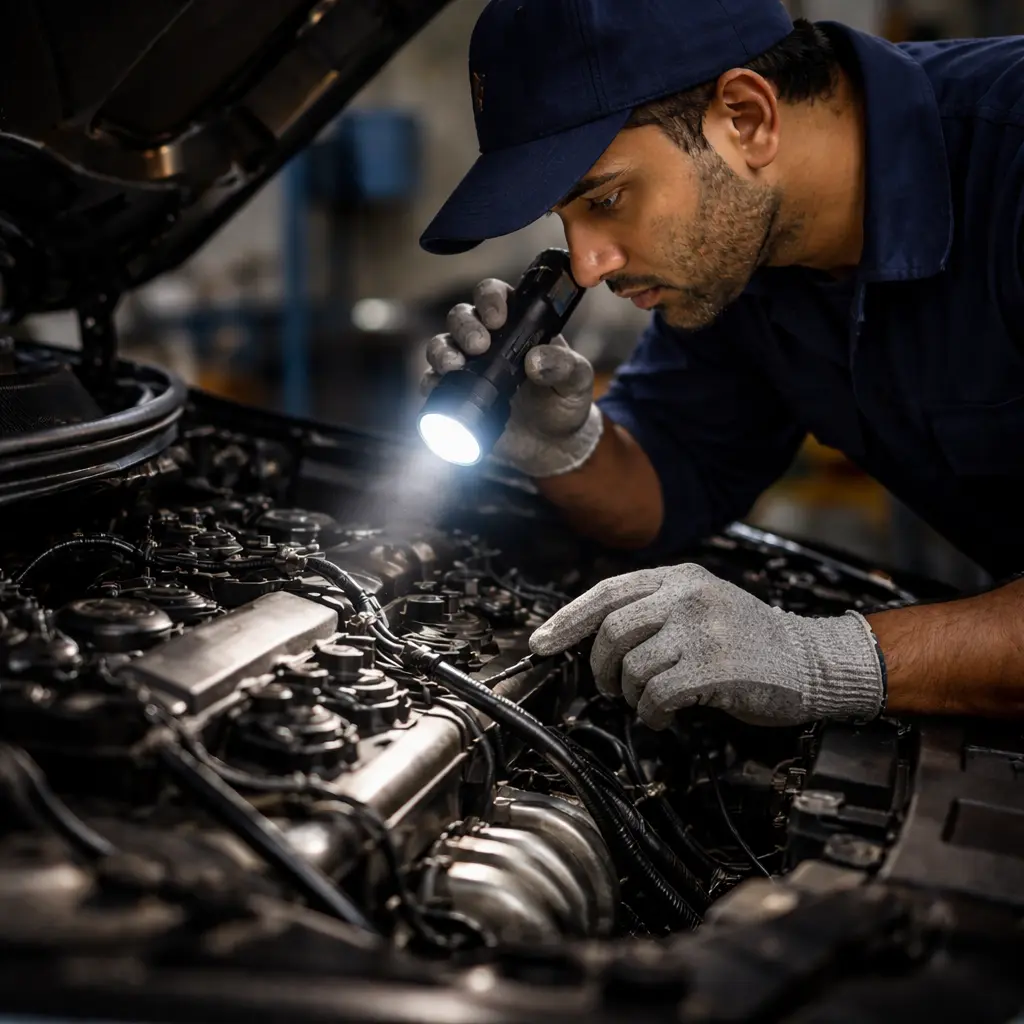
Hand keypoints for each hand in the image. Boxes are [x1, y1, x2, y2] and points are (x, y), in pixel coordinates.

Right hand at [423, 278, 601, 477]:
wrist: (552, 444)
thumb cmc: (564, 401)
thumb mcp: (576, 381)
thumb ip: (564, 366)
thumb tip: (535, 361)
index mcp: (517, 323)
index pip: (494, 295)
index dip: (490, 299)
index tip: (498, 318)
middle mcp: (487, 339)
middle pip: (462, 317)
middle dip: (465, 327)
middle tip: (479, 346)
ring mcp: (468, 366)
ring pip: (441, 344)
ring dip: (443, 351)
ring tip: (455, 366)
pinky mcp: (455, 395)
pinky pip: (431, 382)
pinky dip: (431, 383)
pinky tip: (438, 388)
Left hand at [530, 563, 883, 728]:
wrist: (810, 660)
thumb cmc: (748, 638)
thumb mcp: (701, 602)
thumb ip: (654, 608)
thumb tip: (592, 635)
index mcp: (678, 577)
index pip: (607, 592)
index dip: (567, 620)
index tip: (541, 643)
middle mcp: (686, 596)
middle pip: (611, 632)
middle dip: (601, 668)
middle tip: (610, 687)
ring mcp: (700, 630)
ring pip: (632, 667)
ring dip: (631, 694)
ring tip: (649, 701)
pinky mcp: (712, 667)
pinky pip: (655, 695)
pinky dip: (651, 713)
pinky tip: (663, 716)